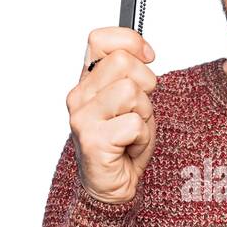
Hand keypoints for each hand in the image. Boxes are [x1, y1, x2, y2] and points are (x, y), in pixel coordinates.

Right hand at [67, 27, 157, 203]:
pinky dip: (142, 138)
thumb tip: (144, 52)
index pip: (100, 39)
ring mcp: (82, 117)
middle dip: (146, 86)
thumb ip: (131, 74)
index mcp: (87, 81)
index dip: (130, 42)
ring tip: (133, 132)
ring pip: (132, 92)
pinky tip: (129, 148)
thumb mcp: (132, 100)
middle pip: (124, 63)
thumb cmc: (123, 144)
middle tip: (139, 111)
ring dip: (145, 115)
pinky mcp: (92, 140)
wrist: (111, 187)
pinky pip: (135, 124)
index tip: (147, 57)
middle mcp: (79, 96)